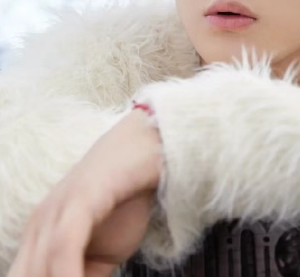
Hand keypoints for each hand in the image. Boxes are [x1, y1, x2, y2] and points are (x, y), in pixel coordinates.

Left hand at [7, 109, 161, 276]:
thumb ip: (82, 274)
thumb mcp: (102, 252)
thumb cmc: (127, 197)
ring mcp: (56, 210)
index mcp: (39, 238)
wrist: (150, 146)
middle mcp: (39, 224)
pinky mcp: (80, 198)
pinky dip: (68, 276)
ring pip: (39, 271)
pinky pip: (64, 248)